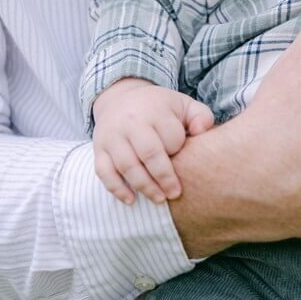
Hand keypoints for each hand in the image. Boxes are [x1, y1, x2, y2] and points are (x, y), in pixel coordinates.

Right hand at [93, 79, 213, 204]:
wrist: (121, 99)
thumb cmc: (159, 108)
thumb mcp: (183, 104)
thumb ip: (201, 116)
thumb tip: (201, 132)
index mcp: (155, 110)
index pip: (170, 137)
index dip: (179, 151)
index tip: (186, 159)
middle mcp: (131, 121)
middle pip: (148, 153)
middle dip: (164, 177)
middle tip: (175, 194)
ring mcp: (112, 136)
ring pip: (126, 166)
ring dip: (144, 186)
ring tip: (159, 200)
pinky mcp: (99, 149)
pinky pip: (104, 172)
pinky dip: (116, 189)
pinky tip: (131, 200)